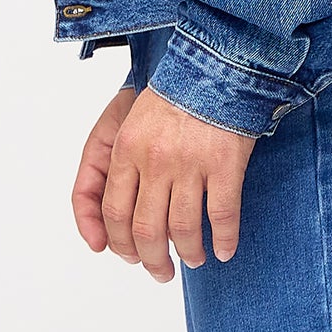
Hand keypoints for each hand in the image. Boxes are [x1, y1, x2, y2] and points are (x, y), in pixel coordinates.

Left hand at [73, 85, 256, 281]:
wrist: (218, 59)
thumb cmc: (174, 90)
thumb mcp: (129, 119)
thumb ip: (110, 165)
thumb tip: (106, 225)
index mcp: (126, 147)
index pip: (114, 214)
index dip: (121, 245)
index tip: (131, 257)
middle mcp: (155, 158)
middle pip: (146, 229)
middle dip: (152, 260)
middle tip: (161, 273)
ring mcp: (192, 161)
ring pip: (183, 228)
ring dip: (188, 253)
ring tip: (194, 259)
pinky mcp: (226, 160)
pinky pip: (223, 214)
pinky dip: (224, 239)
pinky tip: (225, 250)